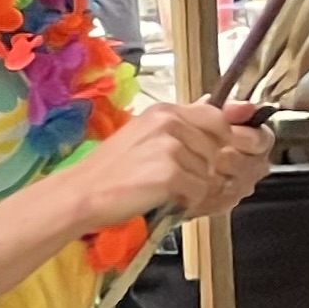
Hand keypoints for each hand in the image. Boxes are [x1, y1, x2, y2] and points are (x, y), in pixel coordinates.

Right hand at [71, 99, 269, 229]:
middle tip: (183, 181)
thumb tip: (218, 107)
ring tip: (165, 189)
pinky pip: (200, 191)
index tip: (224, 154)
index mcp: (165, 111)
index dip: (227, 139)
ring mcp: (171, 146)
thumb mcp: (146, 135)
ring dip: (195, 187)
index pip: (219, 117)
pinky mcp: (170, 172)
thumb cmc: (112, 171)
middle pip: (220, 149)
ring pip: (211, 173)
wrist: (81, 194)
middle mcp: (170, 123)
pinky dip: (186, 200)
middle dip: (209, 170)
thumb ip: (183, 125)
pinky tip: (162, 197)